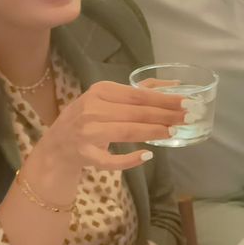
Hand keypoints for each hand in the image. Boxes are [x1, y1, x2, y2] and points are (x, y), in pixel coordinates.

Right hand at [32, 80, 186, 176]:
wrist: (55, 146)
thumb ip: (137, 91)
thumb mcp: (107, 98)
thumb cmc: (87, 119)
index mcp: (100, 91)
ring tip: (173, 132)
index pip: (138, 95)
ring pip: (127, 131)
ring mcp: (87, 132)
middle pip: (136, 112)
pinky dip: (130, 159)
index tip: (186, 102)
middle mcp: (92, 109)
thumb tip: (174, 85)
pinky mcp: (84, 154)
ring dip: (153, 132)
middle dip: (165, 115)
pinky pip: (111, 160)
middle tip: (187, 117)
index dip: (164, 99)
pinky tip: (147, 154)